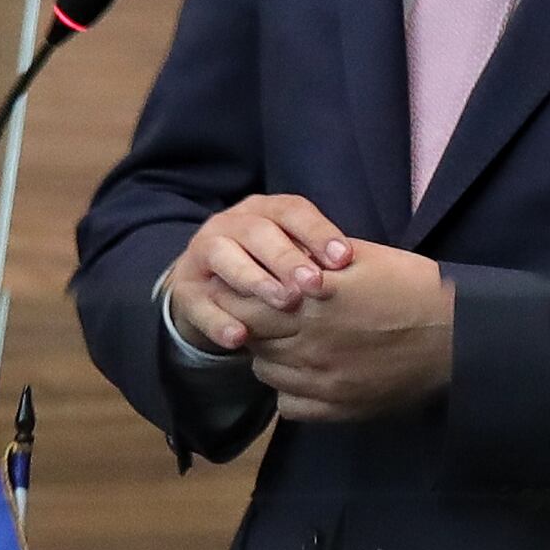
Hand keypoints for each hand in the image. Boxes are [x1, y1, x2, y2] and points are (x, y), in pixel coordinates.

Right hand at [169, 194, 353, 353]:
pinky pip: (199, 302)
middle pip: (258, 232)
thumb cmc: (270, 271)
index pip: (292, 212)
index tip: (345, 259)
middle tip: (314, 285)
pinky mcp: (186, 289)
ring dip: (255, 279)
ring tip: (283, 303)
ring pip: (225, 257)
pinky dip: (219, 320)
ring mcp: (205, 253)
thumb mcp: (295, 258)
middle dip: (288, 257)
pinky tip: (240, 338)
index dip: (318, 232)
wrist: (210, 287)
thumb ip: (320, 261)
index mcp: (266, 211)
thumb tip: (364, 272)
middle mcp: (232, 224)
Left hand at [255, 244, 456, 422]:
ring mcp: (322, 382)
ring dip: (269, 355)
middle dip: (251, 325)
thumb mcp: (359, 257)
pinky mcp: (339, 408)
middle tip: (266, 315)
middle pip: (251, 339)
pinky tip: (307, 373)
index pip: (243, 304)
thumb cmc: (411, 285)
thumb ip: (311, 258)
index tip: (246, 290)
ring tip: (288, 342)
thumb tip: (275, 257)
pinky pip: (289, 406)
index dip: (238, 296)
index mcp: (309, 303)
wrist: (454, 335)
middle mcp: (307, 345)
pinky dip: (289, 390)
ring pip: (265, 372)